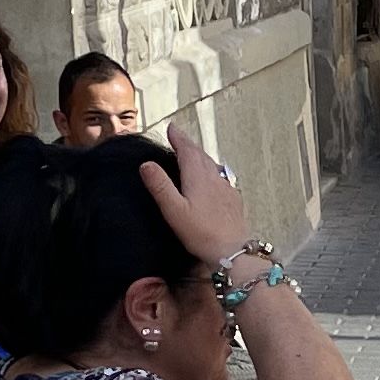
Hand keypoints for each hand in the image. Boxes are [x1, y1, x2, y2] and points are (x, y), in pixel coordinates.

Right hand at [144, 117, 251, 259]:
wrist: (232, 251)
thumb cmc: (202, 234)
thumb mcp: (174, 210)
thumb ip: (160, 186)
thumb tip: (146, 164)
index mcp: (198, 177)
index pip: (187, 150)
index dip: (178, 138)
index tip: (172, 128)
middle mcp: (214, 178)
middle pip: (201, 155)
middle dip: (188, 144)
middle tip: (179, 137)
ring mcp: (226, 189)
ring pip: (212, 165)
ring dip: (200, 156)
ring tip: (193, 154)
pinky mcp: (233, 201)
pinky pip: (221, 178)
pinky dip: (212, 171)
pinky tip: (213, 179)